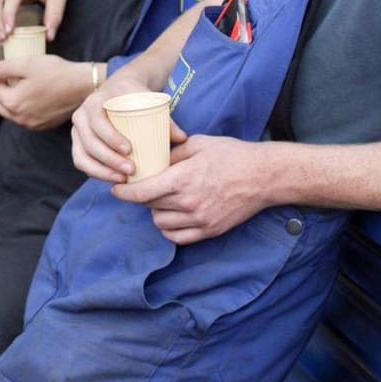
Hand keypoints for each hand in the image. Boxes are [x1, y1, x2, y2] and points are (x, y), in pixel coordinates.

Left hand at [0, 56, 93, 130]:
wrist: (83, 86)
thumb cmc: (56, 72)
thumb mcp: (27, 64)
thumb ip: (2, 68)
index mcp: (13, 102)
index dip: (1, 76)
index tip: (14, 70)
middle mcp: (20, 118)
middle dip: (4, 91)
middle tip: (19, 79)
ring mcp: (32, 124)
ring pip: (11, 113)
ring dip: (14, 101)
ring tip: (29, 87)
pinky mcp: (43, 126)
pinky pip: (25, 118)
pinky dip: (26, 109)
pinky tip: (38, 97)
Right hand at [69, 72, 182, 182]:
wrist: (119, 88)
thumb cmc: (134, 95)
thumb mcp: (147, 99)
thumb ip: (165, 118)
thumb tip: (182, 138)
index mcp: (95, 102)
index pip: (98, 122)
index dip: (110, 138)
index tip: (130, 150)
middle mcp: (81, 116)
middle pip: (89, 142)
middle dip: (109, 160)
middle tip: (131, 170)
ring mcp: (77, 130)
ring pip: (82, 156)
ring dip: (101, 171)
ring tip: (123, 179)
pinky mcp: (78, 143)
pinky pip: (81, 162)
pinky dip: (95, 172)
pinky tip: (112, 179)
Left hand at [110, 135, 269, 243]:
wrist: (265, 176)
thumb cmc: (232, 155)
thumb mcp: (198, 144)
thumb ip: (171, 154)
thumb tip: (152, 160)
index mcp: (182, 179)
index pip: (141, 193)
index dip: (123, 192)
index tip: (116, 189)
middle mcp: (189, 203)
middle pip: (150, 206)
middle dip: (143, 196)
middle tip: (145, 186)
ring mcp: (200, 220)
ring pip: (161, 224)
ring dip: (156, 212)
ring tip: (162, 200)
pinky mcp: (210, 230)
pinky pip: (178, 237)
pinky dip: (170, 229)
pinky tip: (173, 216)